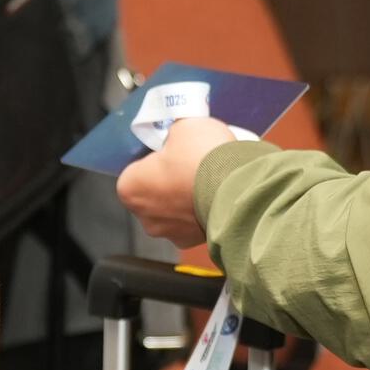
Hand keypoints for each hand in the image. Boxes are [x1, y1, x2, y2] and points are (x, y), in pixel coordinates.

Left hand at [116, 117, 240, 251]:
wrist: (239, 187)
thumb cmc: (201, 156)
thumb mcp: (184, 126)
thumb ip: (174, 134)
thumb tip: (178, 137)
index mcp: (129, 187)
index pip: (138, 169)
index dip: (158, 159)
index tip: (175, 153)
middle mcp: (144, 217)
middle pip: (156, 193)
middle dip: (172, 182)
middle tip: (193, 166)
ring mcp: (170, 233)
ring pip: (176, 211)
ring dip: (188, 199)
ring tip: (210, 181)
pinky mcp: (195, 243)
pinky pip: (196, 223)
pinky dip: (204, 212)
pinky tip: (217, 197)